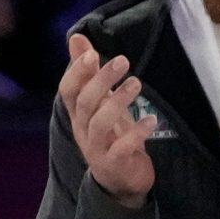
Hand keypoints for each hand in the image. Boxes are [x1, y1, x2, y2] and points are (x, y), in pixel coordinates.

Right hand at [59, 34, 156, 205]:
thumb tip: (76, 38)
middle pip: (85, 102)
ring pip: (100, 123)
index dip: (76, 72)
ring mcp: (96, 148)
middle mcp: (83, 129)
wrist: (119, 180)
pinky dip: (136, 133)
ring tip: (136, 84)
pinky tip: (151, 120)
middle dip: (102, 80)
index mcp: (78, 113)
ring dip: (118, 102)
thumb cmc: (110, 134)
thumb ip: (88, 71)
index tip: (92, 54)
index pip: (68, 90)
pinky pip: (121, 148)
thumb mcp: (99, 101)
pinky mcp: (114, 163)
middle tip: (123, 61)